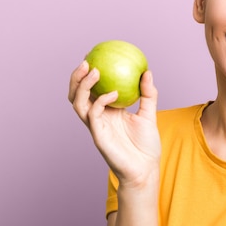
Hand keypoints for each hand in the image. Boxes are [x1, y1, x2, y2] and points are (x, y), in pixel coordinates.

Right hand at [68, 61, 161, 188]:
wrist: (146, 169)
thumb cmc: (146, 145)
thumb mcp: (149, 114)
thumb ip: (147, 94)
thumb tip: (147, 71)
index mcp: (106, 111)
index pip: (90, 90)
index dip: (86, 74)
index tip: (94, 56)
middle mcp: (97, 118)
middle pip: (76, 95)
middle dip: (76, 77)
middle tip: (86, 61)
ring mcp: (95, 127)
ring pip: (78, 103)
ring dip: (82, 86)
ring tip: (93, 71)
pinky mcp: (98, 136)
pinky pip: (94, 115)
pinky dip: (101, 101)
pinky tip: (114, 94)